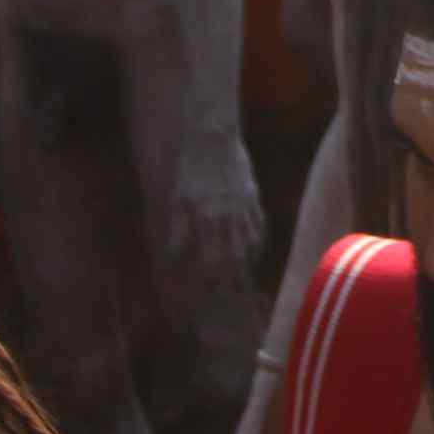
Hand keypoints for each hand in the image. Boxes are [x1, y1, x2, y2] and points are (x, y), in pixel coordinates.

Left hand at [170, 131, 266, 300]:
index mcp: (209, 217)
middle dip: (236, 277)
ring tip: (244, 277)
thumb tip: (173, 255)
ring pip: (252, 242)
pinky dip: (257, 241)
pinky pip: (260, 225)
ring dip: (248, 261)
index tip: (214, 292)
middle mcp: (230, 215)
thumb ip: (178, 229)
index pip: (216, 257)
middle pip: (238, 255)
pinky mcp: (254, 197)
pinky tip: (253, 250)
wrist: (211, 139)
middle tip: (234, 294)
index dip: (216, 278)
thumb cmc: (189, 172)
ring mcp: (246, 207)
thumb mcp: (178, 200)